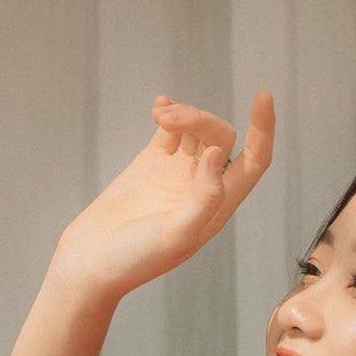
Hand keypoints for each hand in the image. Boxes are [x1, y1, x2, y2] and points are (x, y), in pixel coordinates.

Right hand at [53, 90, 275, 301]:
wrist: (92, 259)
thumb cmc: (135, 259)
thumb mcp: (176, 235)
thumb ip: (204, 198)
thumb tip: (217, 155)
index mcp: (218, 207)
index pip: (254, 161)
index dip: (263, 130)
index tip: (263, 96)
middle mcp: (202, 187)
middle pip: (221, 137)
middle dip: (199, 120)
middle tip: (168, 122)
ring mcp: (178, 173)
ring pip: (196, 129)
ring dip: (182, 114)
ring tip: (159, 116)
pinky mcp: (152, 163)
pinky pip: (170, 130)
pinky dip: (168, 112)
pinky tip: (159, 106)